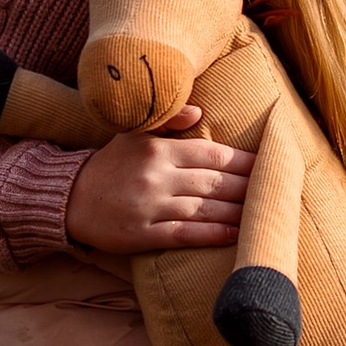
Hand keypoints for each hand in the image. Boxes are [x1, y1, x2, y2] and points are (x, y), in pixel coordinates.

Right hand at [64, 105, 255, 252]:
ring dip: (238, 213)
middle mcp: (156, 176)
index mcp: (158, 148)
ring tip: (264, 215)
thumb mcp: (133, 133)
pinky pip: (186, 234)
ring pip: (205, 209)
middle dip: (249, 188)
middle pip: (215, 183)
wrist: (68, 198)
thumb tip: (199, 110)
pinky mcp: (142, 234)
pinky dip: (214, 235)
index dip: (245, 161)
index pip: (213, 154)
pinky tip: (236, 235)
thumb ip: (168, 120)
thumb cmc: (111, 164)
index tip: (270, 164)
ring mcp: (149, 207)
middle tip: (277, 192)